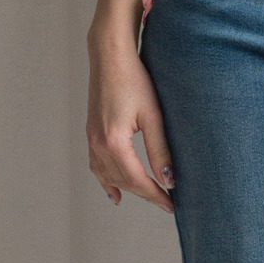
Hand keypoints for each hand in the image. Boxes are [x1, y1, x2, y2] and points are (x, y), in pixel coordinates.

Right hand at [86, 40, 175, 211]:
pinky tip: (114, 192)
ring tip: (147, 197)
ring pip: (108, 176)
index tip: (171, 205)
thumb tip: (168, 179)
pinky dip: (106, 181)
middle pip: (123, 181)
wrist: (110, 57)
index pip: (138, 180)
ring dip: (127, 189)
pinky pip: (96, 166)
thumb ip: (159, 150)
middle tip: (166, 202)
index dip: (156, 195)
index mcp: (114, 142)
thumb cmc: (134, 80)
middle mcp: (99, 144)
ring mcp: (92, 139)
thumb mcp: (153, 116)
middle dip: (145, 193)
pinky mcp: (91, 132)